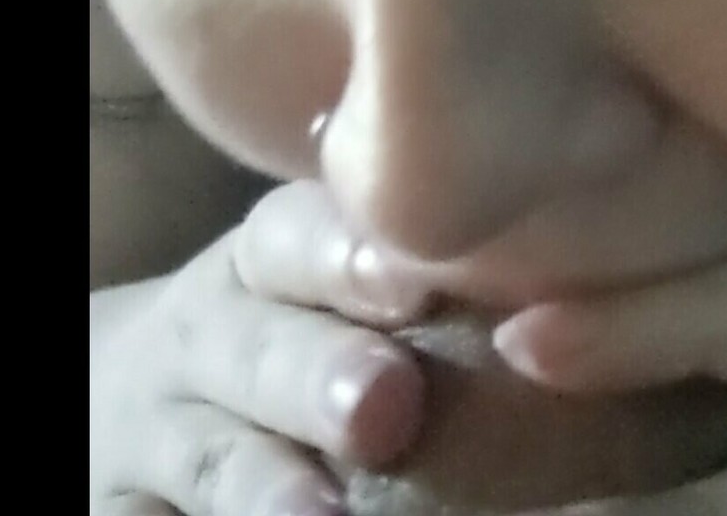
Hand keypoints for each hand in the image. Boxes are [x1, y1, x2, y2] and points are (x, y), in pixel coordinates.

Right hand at [90, 180, 430, 515]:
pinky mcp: (130, 503)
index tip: (416, 284)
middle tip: (389, 404)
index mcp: (282, 258)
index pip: (303, 237)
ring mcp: (165, 423)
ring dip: (264, 482)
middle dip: (318, 371)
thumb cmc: (319, 333)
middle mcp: (215, 330)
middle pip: (257, 344)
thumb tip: (596, 324)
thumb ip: (454, 294)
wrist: (159, 402)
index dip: (352, 256)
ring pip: (210, 450)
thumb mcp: (361, 294)